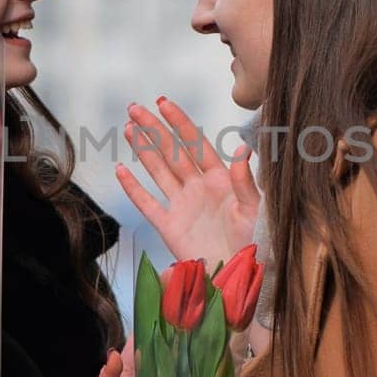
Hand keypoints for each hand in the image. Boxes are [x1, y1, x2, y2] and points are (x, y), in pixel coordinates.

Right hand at [116, 97, 259, 268]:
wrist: (241, 273)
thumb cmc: (255, 240)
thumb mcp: (255, 208)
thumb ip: (246, 181)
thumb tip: (243, 149)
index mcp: (219, 179)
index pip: (194, 144)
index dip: (179, 123)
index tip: (163, 103)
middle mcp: (198, 187)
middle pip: (171, 152)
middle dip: (153, 129)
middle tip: (135, 108)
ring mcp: (182, 206)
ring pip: (158, 171)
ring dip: (143, 150)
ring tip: (129, 128)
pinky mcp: (170, 227)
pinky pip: (148, 204)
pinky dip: (134, 189)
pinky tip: (121, 171)